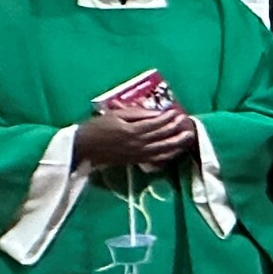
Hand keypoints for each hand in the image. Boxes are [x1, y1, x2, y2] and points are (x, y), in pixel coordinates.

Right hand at [74, 108, 191, 169]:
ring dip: (177, 143)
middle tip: (187, 123)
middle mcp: (138, 144)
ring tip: (188, 137)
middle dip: (176, 129)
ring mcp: (138, 154)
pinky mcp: (137, 161)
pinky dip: (168, 156)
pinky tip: (176, 151)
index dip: (167, 118)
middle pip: (162, 136)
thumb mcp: (115, 115)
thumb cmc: (98, 127)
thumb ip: (136, 114)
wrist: (84, 147)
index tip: (176, 112)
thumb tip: (156, 112)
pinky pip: (156, 160)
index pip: (155, 124)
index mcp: (132, 131)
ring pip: (163, 149)